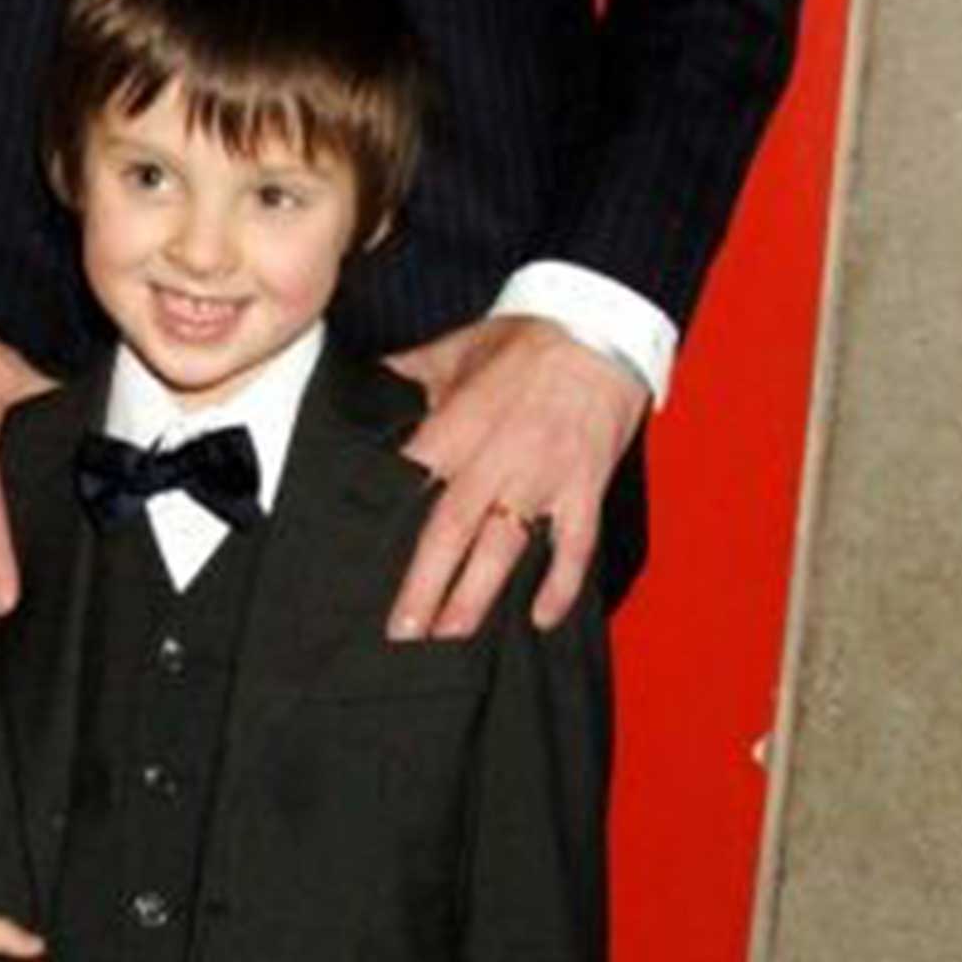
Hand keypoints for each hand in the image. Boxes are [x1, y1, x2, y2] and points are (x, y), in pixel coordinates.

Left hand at [384, 316, 647, 638]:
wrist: (602, 327)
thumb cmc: (527, 338)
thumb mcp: (455, 349)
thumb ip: (406, 373)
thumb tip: (364, 382)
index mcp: (455, 428)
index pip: (408, 484)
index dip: (384, 523)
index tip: (359, 561)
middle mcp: (495, 462)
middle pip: (449, 532)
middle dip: (423, 584)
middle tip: (402, 630)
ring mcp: (543, 480)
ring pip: (505, 547)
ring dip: (477, 594)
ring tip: (452, 633)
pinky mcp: (584, 488)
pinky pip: (573, 546)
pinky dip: (561, 584)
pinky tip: (543, 618)